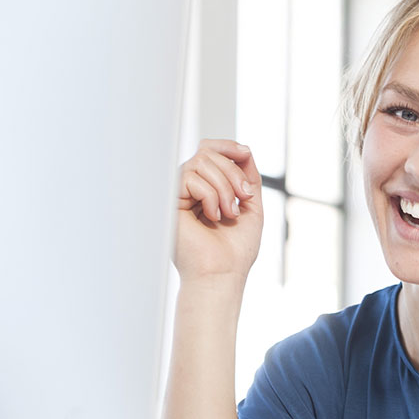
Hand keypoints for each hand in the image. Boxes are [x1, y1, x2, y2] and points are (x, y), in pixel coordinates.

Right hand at [174, 139, 263, 283]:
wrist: (223, 273)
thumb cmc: (236, 249)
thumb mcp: (250, 205)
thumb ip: (247, 176)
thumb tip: (243, 149)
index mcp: (206, 188)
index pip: (209, 150)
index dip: (227, 146)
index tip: (246, 154)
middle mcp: (188, 189)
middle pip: (207, 152)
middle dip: (232, 172)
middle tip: (244, 198)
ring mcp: (177, 195)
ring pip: (200, 161)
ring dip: (224, 187)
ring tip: (229, 213)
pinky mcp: (168, 202)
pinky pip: (191, 177)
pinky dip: (210, 195)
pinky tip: (212, 217)